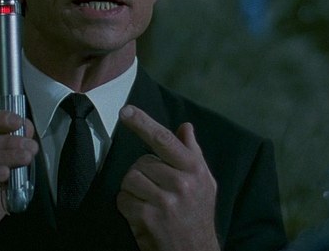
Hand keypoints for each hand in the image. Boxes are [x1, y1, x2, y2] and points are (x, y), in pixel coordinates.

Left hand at [116, 105, 219, 250]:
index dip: (142, 122)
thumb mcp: (205, 182)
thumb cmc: (198, 214)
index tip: (125, 110)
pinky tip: (142, 215)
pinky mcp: (148, 217)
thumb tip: (185, 127)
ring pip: (130, 179)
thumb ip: (193, 153)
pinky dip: (127, 206)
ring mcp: (164, 200)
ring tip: (149, 203)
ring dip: (133, 191)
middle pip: (141, 162)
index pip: (164, 139)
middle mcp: (181, 182)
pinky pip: (123, 199)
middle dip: (142, 174)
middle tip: (155, 191)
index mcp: (194, 169)